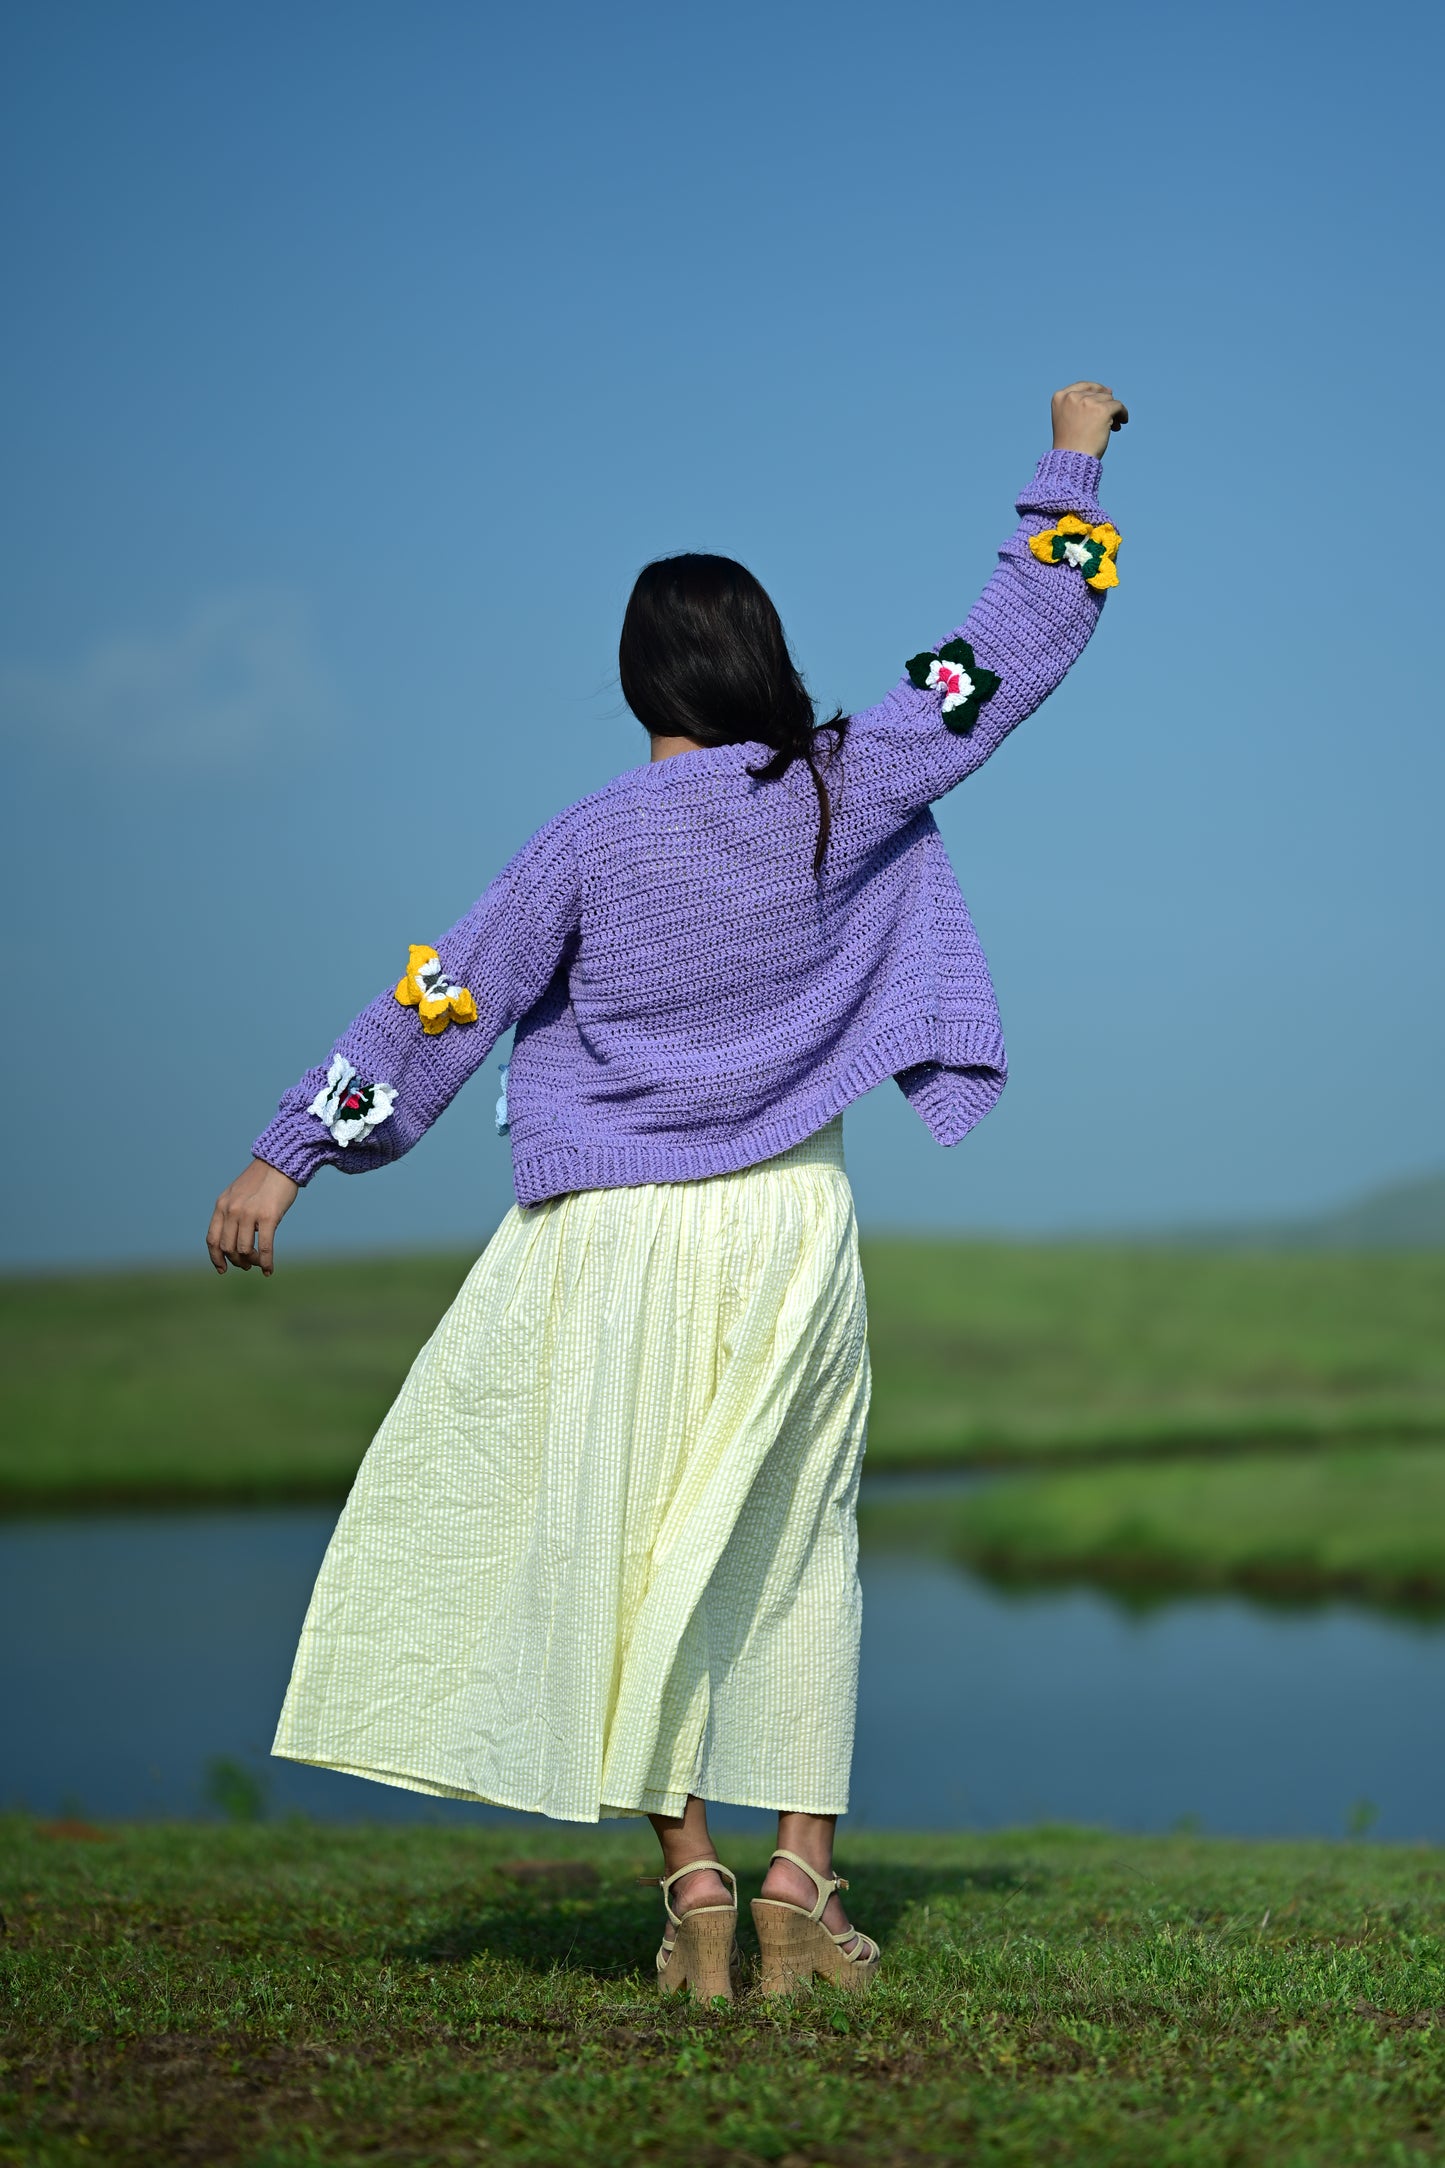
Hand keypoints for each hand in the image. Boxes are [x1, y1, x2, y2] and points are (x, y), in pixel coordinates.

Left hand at [207, 1159, 298, 1275]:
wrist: (281, 1163)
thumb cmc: (263, 1180)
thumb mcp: (239, 1194)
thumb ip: (232, 1213)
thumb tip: (234, 1240)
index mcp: (222, 1205)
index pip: (212, 1239)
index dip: (216, 1258)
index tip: (223, 1269)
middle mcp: (232, 1210)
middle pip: (227, 1248)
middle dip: (237, 1261)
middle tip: (247, 1265)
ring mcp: (249, 1213)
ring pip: (244, 1250)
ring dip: (251, 1262)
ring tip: (258, 1263)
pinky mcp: (268, 1216)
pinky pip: (264, 1247)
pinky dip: (265, 1262)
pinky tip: (268, 1269)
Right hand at [1051, 381, 1128, 458]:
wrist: (1072, 460)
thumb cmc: (1070, 445)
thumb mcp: (1068, 419)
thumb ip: (1082, 404)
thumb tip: (1109, 390)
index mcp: (1060, 397)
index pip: (1083, 386)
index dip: (1095, 391)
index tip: (1104, 398)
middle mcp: (1072, 397)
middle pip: (1098, 393)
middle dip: (1104, 404)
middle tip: (1109, 419)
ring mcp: (1087, 402)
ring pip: (1109, 399)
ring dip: (1113, 411)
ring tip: (1113, 426)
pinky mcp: (1102, 409)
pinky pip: (1118, 406)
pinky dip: (1122, 413)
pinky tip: (1122, 422)